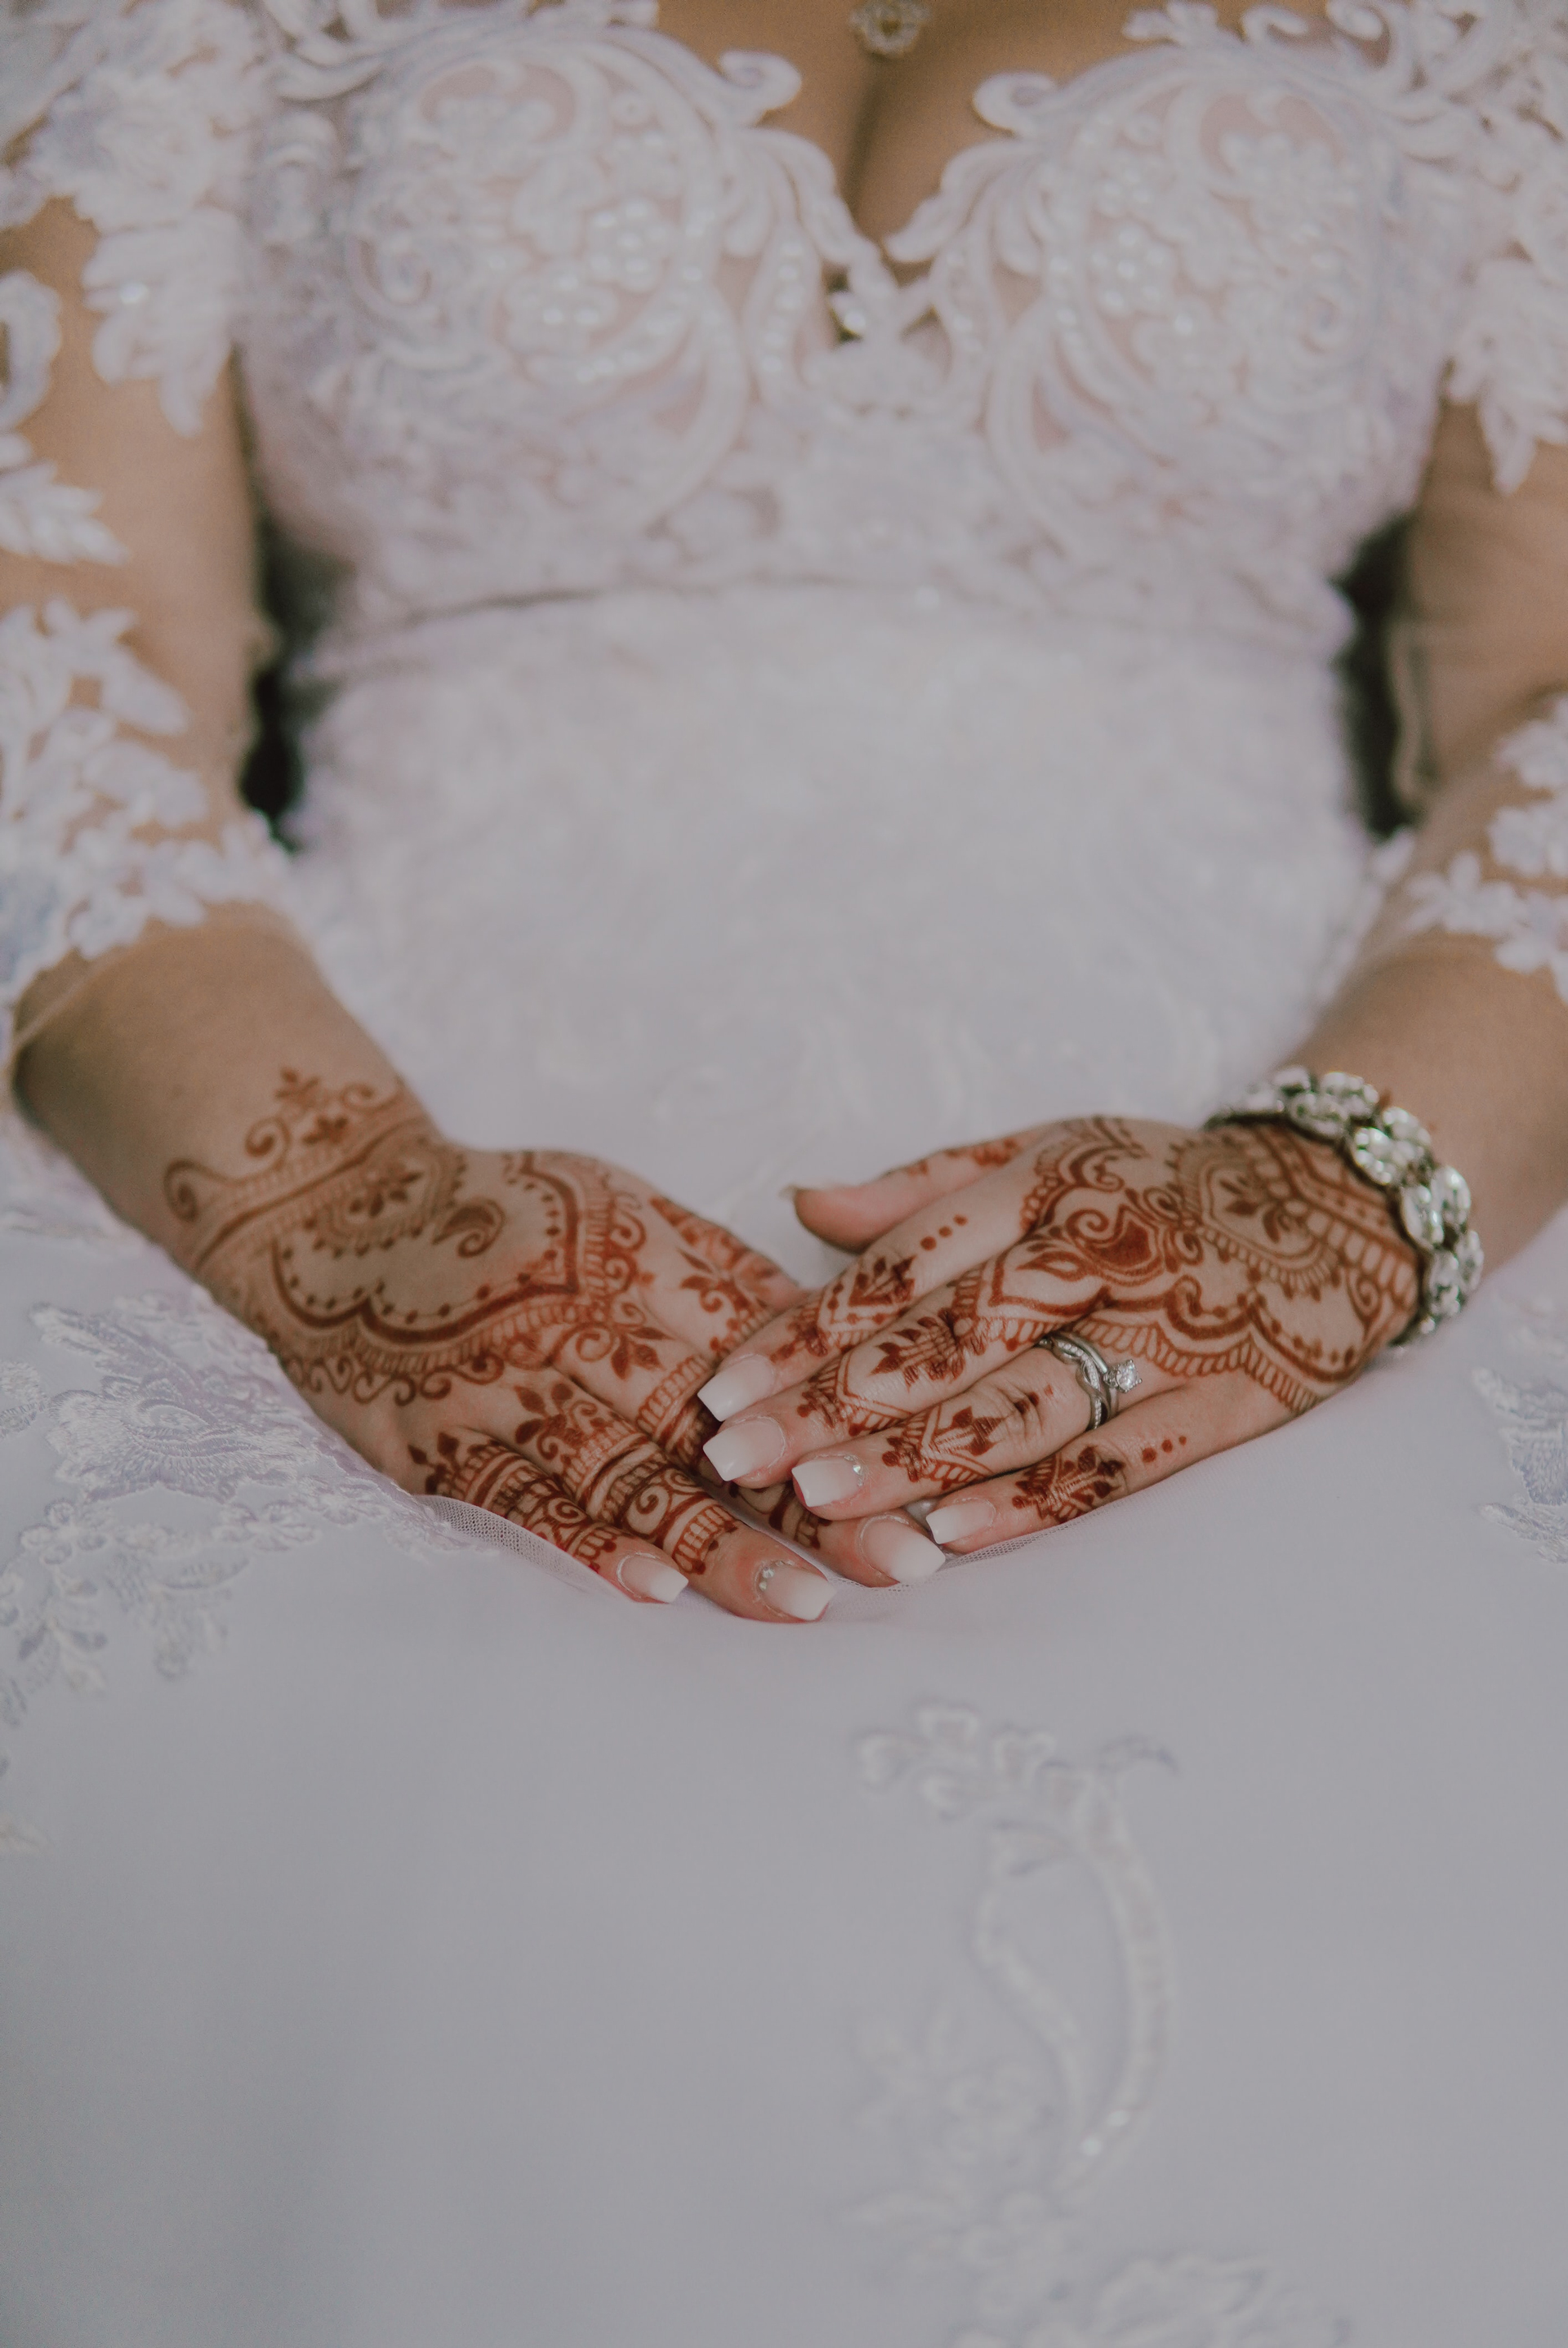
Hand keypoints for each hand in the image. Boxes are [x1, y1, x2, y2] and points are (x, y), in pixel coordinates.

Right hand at [163, 1069, 944, 1617]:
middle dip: (812, 1498)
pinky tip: (650, 1589)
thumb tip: (847, 1344)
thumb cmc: (510, 1217)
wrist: (340, 1215)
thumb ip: (727, 1284)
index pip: (769, 1356)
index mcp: (646, 1261)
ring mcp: (510, 1383)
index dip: (850, 1423)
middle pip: (714, 1423)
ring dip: (716, 1541)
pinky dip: (587, 1542)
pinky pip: (523, 1499)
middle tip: (901, 1565)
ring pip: (627, 1471)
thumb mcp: (627, 1212)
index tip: (932, 1482)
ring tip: (801, 1601)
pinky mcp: (442, 1440)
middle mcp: (584, 1320)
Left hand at [696, 1116, 1420, 1557]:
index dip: (804, 1331)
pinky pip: (1114, 1466)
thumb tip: (798, 1201)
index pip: (904, 1267)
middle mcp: (1104, 1254)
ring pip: (1024, 1409)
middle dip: (831, 1406)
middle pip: (949, 1342)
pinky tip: (948, 1541)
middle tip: (736, 1459)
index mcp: (1046, 1186)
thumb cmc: (1154, 1183)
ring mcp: (1169, 1334)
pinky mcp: (1226, 1405)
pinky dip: (1030, 1506)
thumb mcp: (1046, 1152)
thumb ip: (921, 1189)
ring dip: (916, 1462)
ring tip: (821, 1503)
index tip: (720, 1387)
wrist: (1333, 1210)